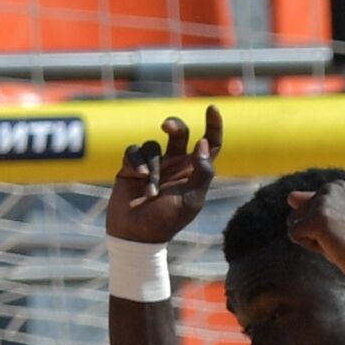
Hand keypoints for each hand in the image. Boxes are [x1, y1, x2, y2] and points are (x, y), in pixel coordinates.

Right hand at [106, 107, 222, 243]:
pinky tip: (139, 178)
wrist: (135, 236)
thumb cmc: (166, 221)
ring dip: (152, 167)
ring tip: (150, 192)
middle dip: (174, 125)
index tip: (212, 108)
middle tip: (167, 126)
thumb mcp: (190, 200)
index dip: (213, 126)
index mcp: (193, 172)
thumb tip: (203, 143)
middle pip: (179, 134)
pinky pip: (134, 151)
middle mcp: (174, 164)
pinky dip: (137, 163)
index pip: (209, 144)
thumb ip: (202, 172)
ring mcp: (153, 165)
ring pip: (153, 146)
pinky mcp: (131, 168)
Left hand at [286, 181, 344, 286]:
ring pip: (295, 225)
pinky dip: (310, 246)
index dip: (321, 225)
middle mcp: (329, 189)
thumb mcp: (341, 217)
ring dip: (311, 239)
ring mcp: (323, 202)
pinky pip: (294, 235)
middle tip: (340, 238)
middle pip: (298, 215)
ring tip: (336, 241)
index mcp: (337, 187)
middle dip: (313, 232)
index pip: (306, 207)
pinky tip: (332, 246)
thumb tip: (289, 196)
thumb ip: (316, 204)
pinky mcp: (316, 218)